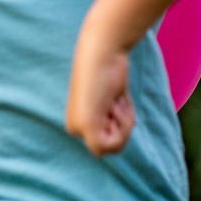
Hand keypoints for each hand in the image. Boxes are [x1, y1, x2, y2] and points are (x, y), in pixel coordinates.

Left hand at [67, 27, 135, 155]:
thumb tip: (114, 117)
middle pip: (114, 147)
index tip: (115, 102)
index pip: (110, 142)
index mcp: (77, 123)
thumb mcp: (112, 98)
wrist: (102, 54)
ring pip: (116, 146)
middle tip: (116, 101)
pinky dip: (125, 123)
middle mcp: (75, 128)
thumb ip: (111, 114)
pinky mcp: (86, 126)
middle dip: (125, 125)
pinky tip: (116, 102)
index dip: (122, 124)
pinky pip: (114, 144)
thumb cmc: (108, 71)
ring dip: (126, 122)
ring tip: (115, 99)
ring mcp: (79, 128)